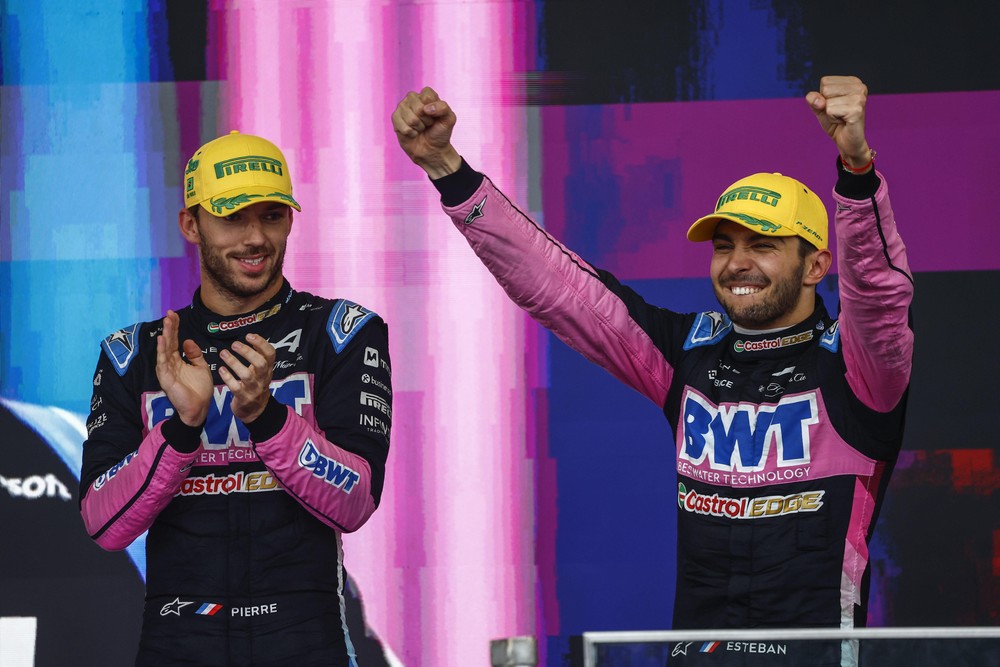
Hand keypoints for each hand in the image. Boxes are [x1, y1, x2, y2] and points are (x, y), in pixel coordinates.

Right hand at [156, 310, 211, 426]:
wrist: (199, 407)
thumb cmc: (199, 389)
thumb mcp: (200, 367)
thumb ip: (194, 354)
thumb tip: (187, 340)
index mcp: (178, 360)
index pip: (175, 340)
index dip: (175, 327)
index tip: (174, 314)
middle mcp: (170, 363)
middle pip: (169, 342)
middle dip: (169, 327)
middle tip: (169, 313)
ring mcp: (166, 370)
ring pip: (165, 349)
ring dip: (165, 335)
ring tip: (166, 322)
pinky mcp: (166, 378)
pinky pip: (163, 362)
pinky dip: (162, 350)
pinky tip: (162, 340)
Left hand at [219, 333, 275, 423]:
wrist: (256, 410)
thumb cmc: (256, 384)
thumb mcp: (261, 371)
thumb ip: (258, 355)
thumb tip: (252, 337)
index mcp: (268, 369)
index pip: (270, 354)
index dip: (261, 343)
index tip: (249, 336)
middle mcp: (263, 378)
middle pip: (260, 364)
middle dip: (247, 352)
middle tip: (234, 344)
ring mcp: (254, 389)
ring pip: (246, 375)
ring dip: (234, 363)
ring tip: (223, 353)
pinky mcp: (243, 398)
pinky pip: (235, 387)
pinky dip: (227, 377)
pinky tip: (221, 369)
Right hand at [392, 86, 461, 178]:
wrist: (432, 149)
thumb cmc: (440, 132)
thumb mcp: (449, 119)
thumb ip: (443, 108)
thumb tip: (425, 108)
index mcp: (427, 95)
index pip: (427, 95)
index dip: (434, 109)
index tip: (436, 116)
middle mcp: (413, 98)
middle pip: (418, 108)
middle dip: (426, 120)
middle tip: (428, 124)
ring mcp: (402, 107)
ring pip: (410, 118)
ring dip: (418, 127)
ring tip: (421, 128)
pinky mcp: (395, 118)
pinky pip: (402, 126)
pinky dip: (410, 133)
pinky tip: (413, 133)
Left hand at [805, 76, 871, 169]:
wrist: (847, 142)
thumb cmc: (836, 123)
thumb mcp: (820, 108)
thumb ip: (813, 99)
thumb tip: (817, 99)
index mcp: (852, 81)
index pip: (825, 81)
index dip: (824, 97)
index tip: (836, 106)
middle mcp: (859, 86)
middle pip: (825, 90)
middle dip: (827, 105)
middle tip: (838, 113)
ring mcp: (859, 98)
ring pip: (827, 101)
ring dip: (830, 113)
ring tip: (841, 118)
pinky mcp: (857, 110)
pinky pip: (830, 111)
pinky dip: (832, 119)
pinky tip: (843, 122)